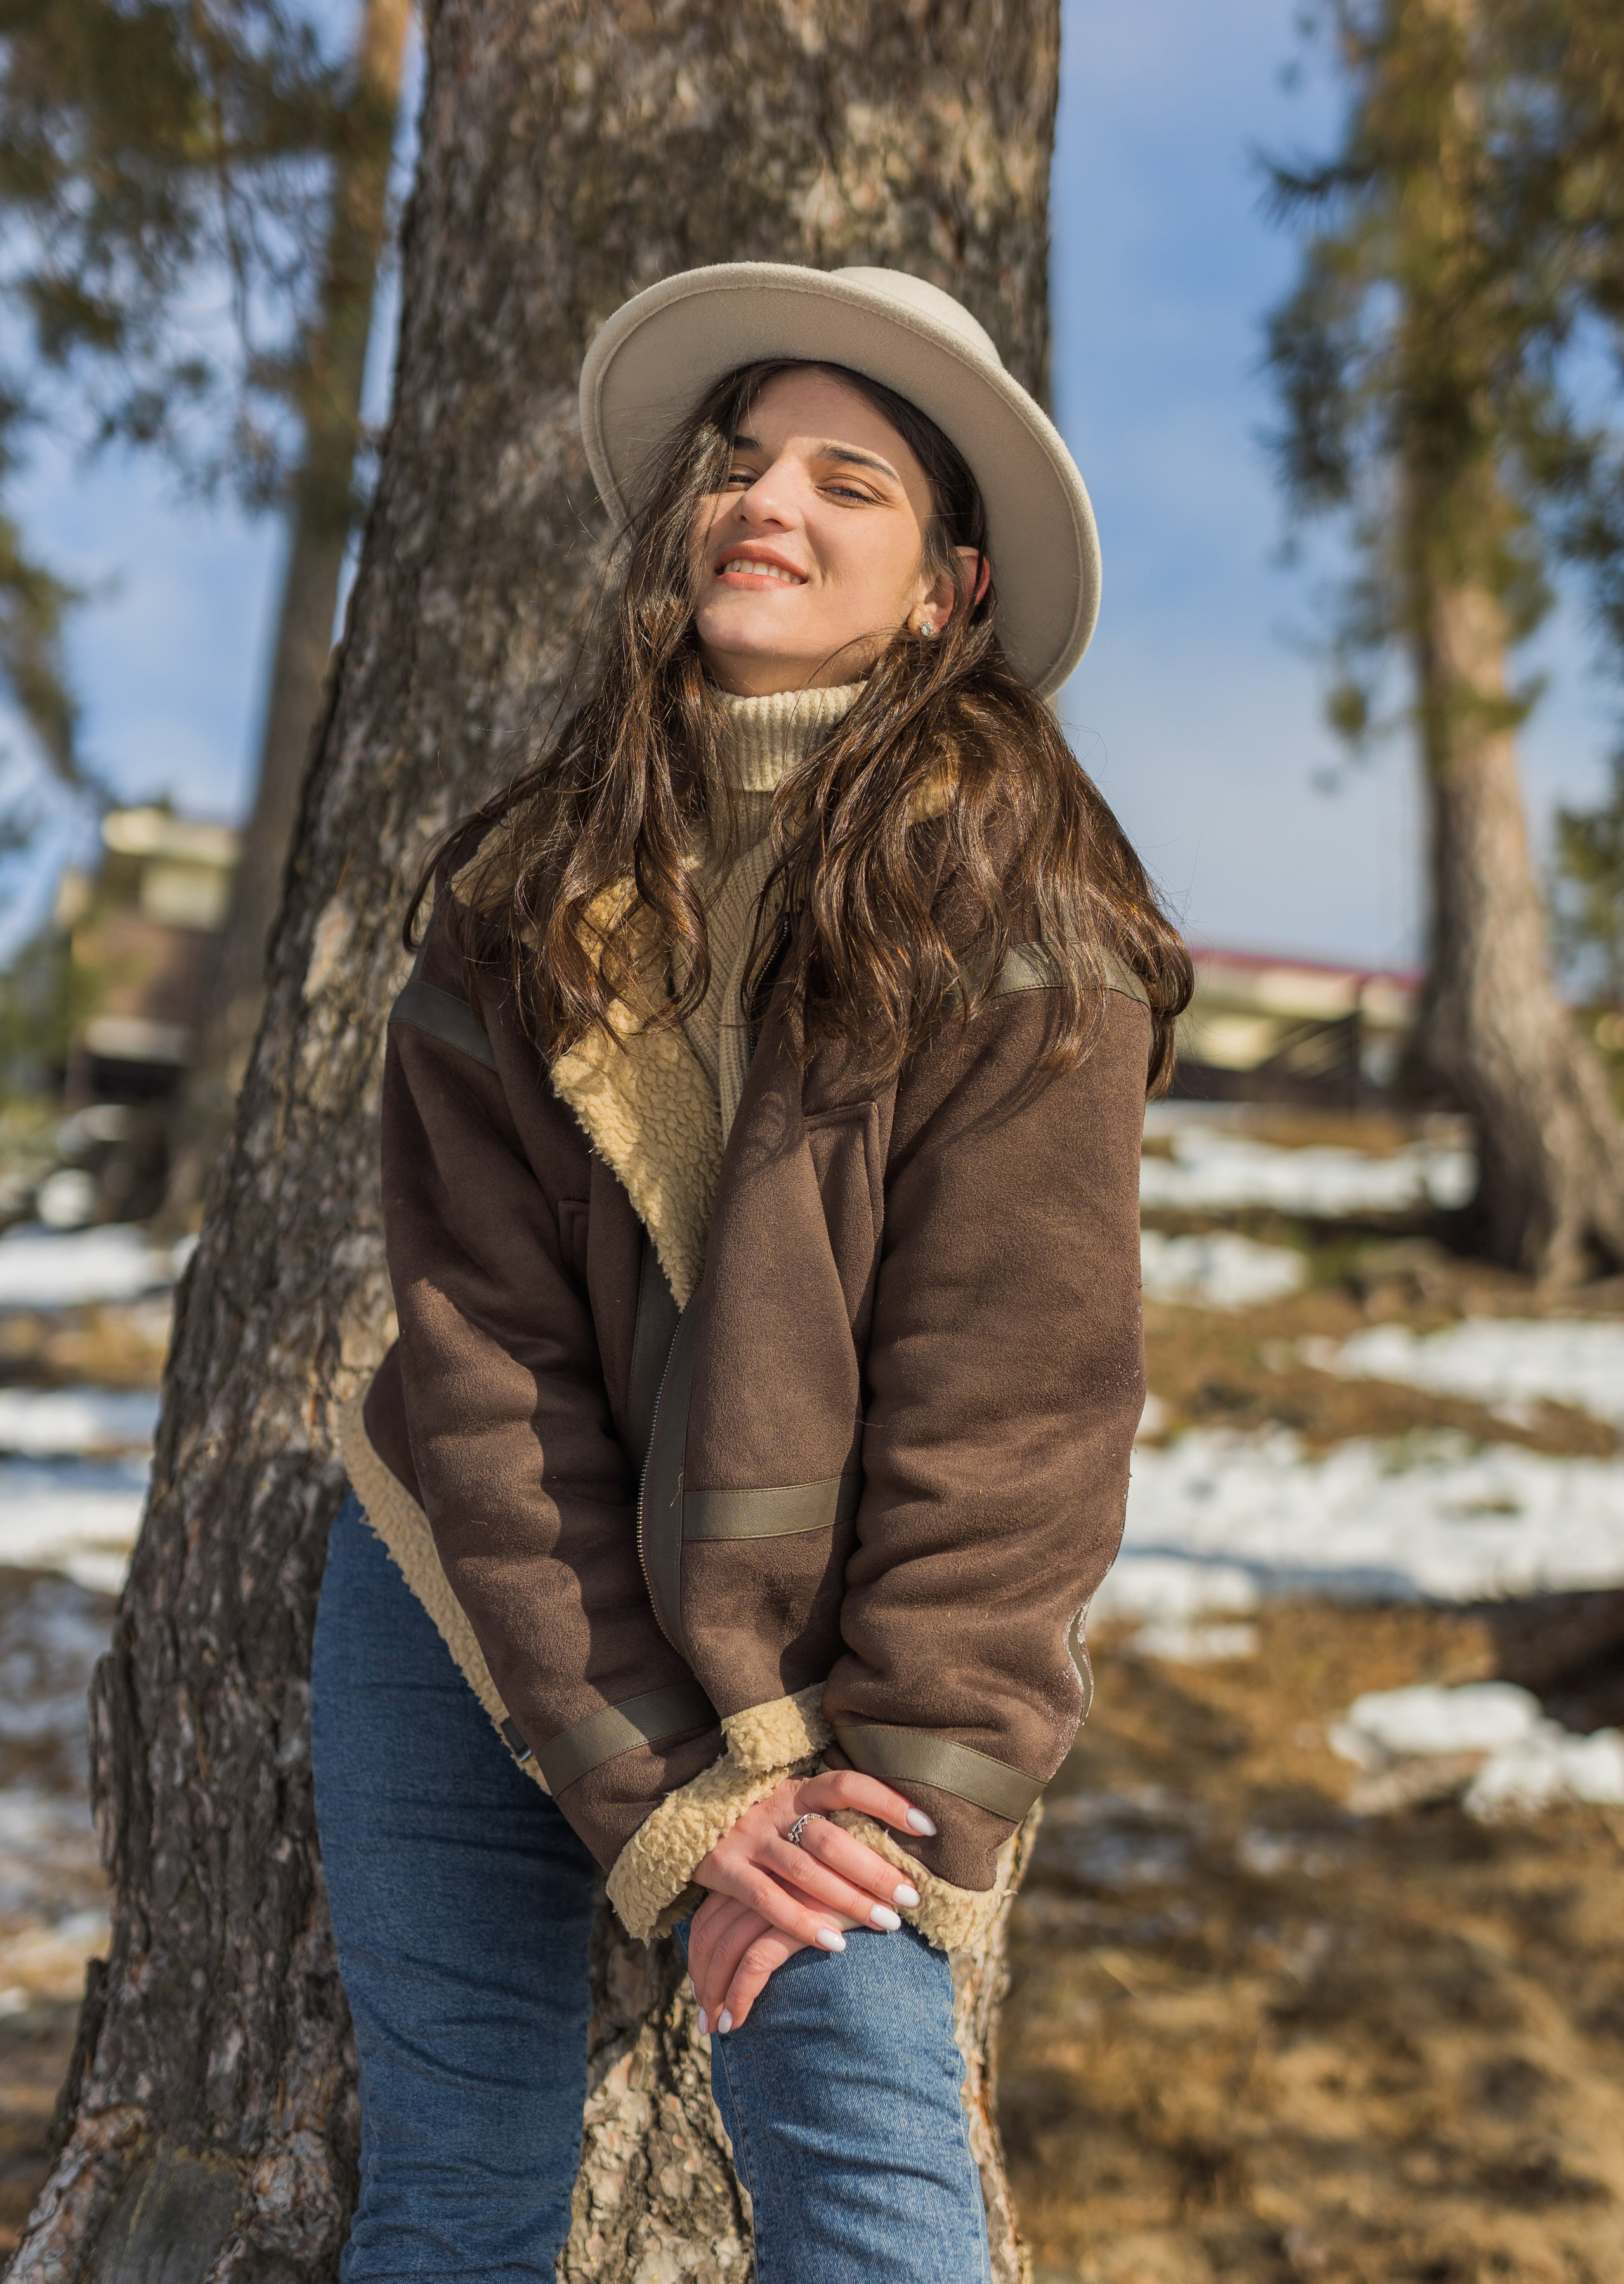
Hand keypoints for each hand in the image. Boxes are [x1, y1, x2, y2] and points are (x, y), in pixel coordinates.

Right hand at [689, 1767, 933, 2032]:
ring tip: (889, 1922)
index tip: (928, 1826)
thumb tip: (899, 1841)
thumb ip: (830, 1821)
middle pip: (831, 1838)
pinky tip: (836, 1943)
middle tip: (914, 1896)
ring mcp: (747, 1838)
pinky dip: (803, 1923)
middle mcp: (773, 1808)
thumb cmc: (760, 1824)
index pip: (846, 1785)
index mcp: (795, 1788)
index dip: (886, 1801)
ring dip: (849, 1900)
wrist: (682, 1822)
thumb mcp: (791, 1808)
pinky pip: (768, 1900)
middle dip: (875, 1869)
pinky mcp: (723, 1869)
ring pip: (805, 1872)